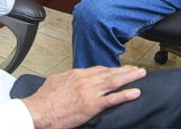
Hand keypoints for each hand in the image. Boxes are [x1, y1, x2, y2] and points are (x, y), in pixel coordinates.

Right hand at [22, 66, 145, 128]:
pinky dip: (125, 95)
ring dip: (130, 78)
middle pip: (110, 73)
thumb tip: (74, 77)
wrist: (39, 111)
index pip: (99, 69)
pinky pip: (112, 99)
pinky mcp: (92, 105)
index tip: (120, 70)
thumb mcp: (56, 81)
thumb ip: (68, 77)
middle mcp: (86, 80)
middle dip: (126, 70)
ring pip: (114, 82)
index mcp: (77, 74)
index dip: (112, 70)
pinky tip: (136, 92)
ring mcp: (90, 92)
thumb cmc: (44, 99)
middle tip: (138, 69)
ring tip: (141, 75)